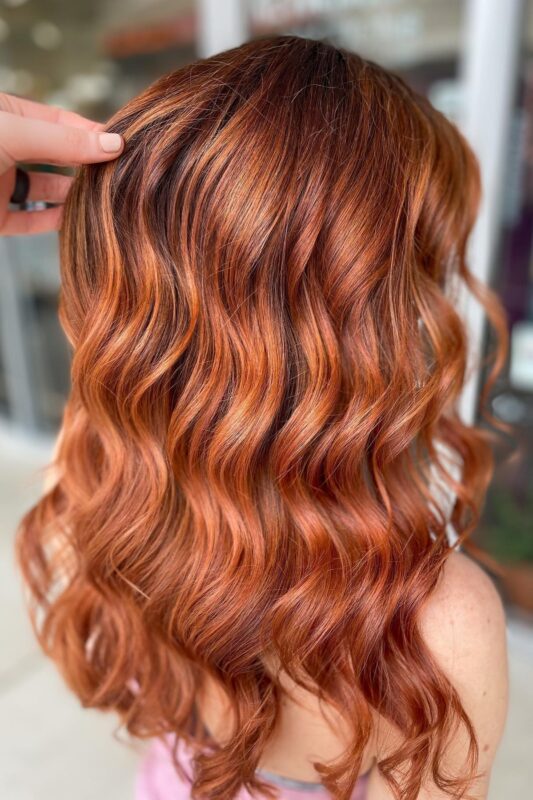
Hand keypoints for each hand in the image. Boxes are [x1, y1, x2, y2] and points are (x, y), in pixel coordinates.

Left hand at [0, 92, 123, 234]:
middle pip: (57, 155)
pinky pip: (30, 220)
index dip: (90, 132)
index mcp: (7, 117)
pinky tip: (77, 220)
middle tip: (120, 171)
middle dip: (87, 163)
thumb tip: (112, 144)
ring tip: (105, 197)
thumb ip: (62, 140)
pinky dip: (54, 222)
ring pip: (46, 190)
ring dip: (74, 194)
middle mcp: (7, 149)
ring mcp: (2, 183)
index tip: (122, 144)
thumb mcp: (14, 134)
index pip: (58, 121)